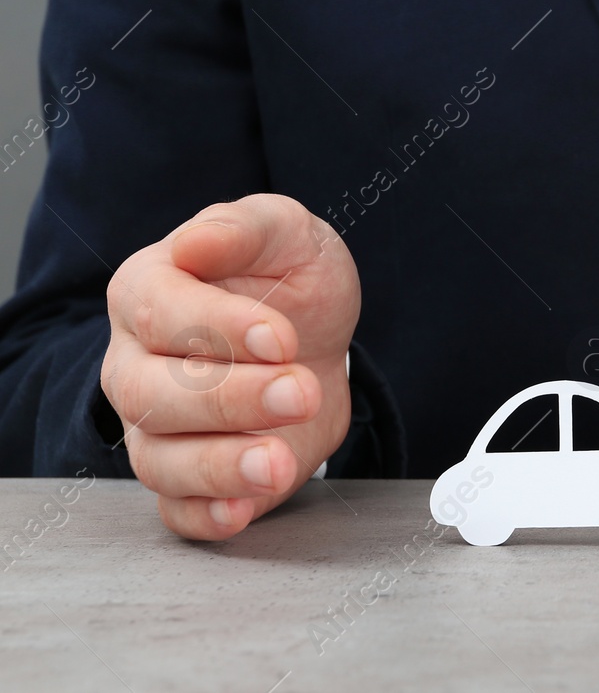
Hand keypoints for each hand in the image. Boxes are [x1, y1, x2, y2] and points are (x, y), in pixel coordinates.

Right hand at [102, 194, 360, 538]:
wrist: (315, 338)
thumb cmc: (288, 279)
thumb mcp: (283, 233)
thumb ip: (242, 230)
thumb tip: (195, 243)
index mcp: (148, 292)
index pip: (160, 313)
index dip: (217, 328)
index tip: (281, 338)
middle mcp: (136, 364)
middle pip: (153, 395)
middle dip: (231, 399)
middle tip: (301, 392)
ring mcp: (155, 428)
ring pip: (159, 460)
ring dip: (220, 466)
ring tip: (277, 462)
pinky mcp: (190, 479)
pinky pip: (177, 511)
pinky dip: (205, 516)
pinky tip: (241, 510)